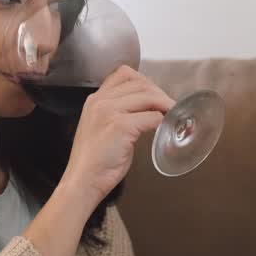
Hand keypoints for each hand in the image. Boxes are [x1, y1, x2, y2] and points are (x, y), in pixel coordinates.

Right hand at [58, 66, 174, 209]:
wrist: (83, 181)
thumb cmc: (95, 161)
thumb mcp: (102, 128)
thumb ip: (119, 113)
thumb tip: (148, 110)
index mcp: (95, 100)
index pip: (123, 74)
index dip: (144, 82)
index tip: (155, 94)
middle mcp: (100, 101)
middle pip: (139, 83)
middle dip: (159, 92)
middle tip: (169, 106)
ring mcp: (109, 112)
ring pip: (148, 96)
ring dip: (164, 104)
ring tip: (171, 114)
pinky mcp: (120, 126)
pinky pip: (151, 116)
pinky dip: (160, 121)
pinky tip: (162, 127)